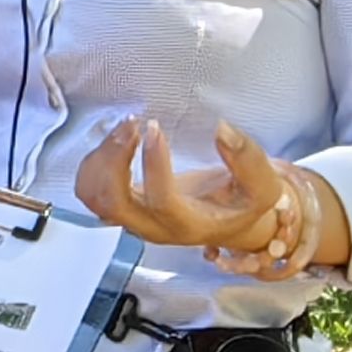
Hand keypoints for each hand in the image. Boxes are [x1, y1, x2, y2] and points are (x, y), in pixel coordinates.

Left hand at [77, 118, 350, 277]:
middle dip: (115, 159)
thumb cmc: (242, 203)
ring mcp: (132, 220)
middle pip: (113, 204)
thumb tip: (222, 129)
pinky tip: (117, 140)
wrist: (227, 220)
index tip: (154, 126)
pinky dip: (94, 162)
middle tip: (133, 123)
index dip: (153, 164)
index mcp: (188, 225)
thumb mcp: (261, 186)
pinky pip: (89, 190)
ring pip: (95, 197)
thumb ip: (248, 160)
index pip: (160, 201)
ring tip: (126, 126)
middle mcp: (153, 228)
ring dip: (102, 158)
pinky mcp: (120, 208)